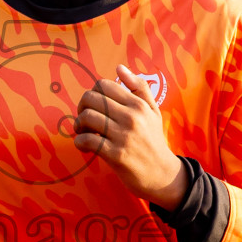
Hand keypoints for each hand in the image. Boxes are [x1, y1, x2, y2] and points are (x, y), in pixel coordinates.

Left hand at [74, 64, 187, 209]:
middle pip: (91, 98)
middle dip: (81, 108)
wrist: (163, 174)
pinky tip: (84, 147)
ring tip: (83, 133)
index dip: (92, 93)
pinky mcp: (116, 155)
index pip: (103, 85)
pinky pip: (87, 140)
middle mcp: (131, 117)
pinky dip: (79, 142)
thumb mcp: (153, 111)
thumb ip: (139, 87)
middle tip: (84, 120)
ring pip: (86, 117)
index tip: (93, 106)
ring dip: (78, 125)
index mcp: (138, 104)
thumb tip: (119, 67)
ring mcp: (123, 136)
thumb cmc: (154, 141)